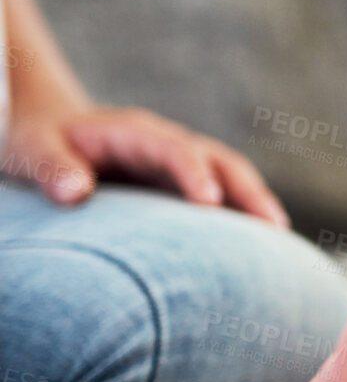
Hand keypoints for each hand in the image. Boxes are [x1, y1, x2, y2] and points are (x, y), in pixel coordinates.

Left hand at [4, 103, 289, 225]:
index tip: (209, 202)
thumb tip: (76, 191)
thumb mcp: (31, 150)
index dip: (194, 172)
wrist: (48, 131)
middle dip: (248, 191)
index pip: (175, 148)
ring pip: (230, 179)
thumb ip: (52, 168)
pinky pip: (221, 197)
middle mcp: (167, 144)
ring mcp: (180, 164)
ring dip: (256, 205)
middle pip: (221, 161)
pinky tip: (259, 250)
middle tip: (273, 226)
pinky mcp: (180, 185)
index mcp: (135, 132)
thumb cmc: (37, 142)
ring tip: (280, 241)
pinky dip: (243, 217)